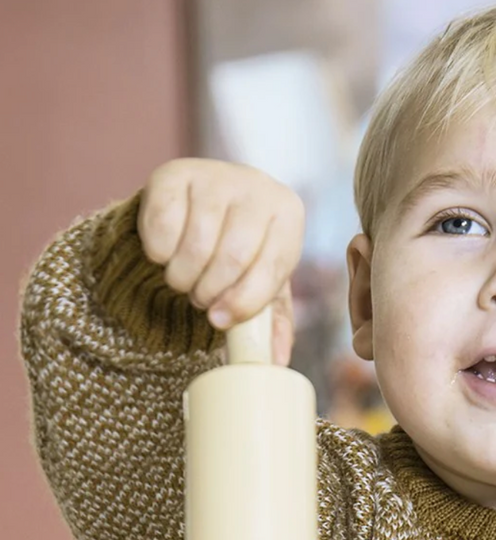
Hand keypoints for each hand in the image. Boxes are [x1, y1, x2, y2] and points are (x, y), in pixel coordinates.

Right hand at [139, 158, 304, 365]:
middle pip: (231, 258)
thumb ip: (271, 321)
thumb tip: (276, 361)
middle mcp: (257, 186)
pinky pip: (161, 225)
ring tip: (184, 280)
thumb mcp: (263, 282)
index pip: (269, 270)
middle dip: (209, 291)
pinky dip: (158, 253)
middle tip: (200, 299)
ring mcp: (214, 175)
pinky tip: (165, 255)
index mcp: (288, 214)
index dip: (241, 304)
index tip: (218, 321)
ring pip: (195, 244)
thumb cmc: (244, 250)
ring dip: (182, 276)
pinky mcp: (172, 172)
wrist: (205, 205)